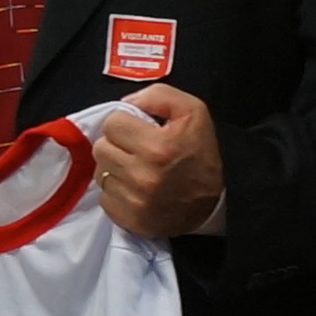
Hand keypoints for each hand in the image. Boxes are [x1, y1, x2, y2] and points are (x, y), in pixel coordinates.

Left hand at [90, 82, 223, 238]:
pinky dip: (116, 191)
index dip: (126, 123)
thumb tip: (125, 104)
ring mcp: (133, 201)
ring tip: (136, 169)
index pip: (112, 123)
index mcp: (156, 147)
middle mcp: (142, 176)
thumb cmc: (201, 153)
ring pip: (100, 172)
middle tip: (136, 149)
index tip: (140, 131)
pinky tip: (134, 189)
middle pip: (101, 148)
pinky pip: (104, 197)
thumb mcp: (192, 111)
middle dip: (117, 144)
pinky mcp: (128, 219)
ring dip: (114, 168)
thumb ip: (157, 96)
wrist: (215, 203)